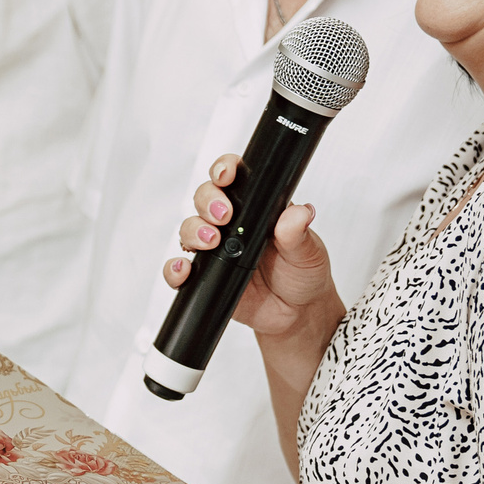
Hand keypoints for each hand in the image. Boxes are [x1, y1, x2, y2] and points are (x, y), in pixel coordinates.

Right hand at [168, 153, 339, 339]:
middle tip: (222, 216)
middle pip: (205, 198)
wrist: (297, 314)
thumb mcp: (307, 251)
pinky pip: (180, 270)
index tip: (226, 175)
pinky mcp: (206, 276)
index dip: (224, 169)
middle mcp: (231, 224)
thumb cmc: (303, 275)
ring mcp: (216, 250)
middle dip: (207, 201)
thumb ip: (298, 232)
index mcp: (256, 208)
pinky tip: (184, 270)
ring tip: (209, 242)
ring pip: (189, 229)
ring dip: (193, 231)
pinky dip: (175, 269)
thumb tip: (299, 213)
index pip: (234, 178)